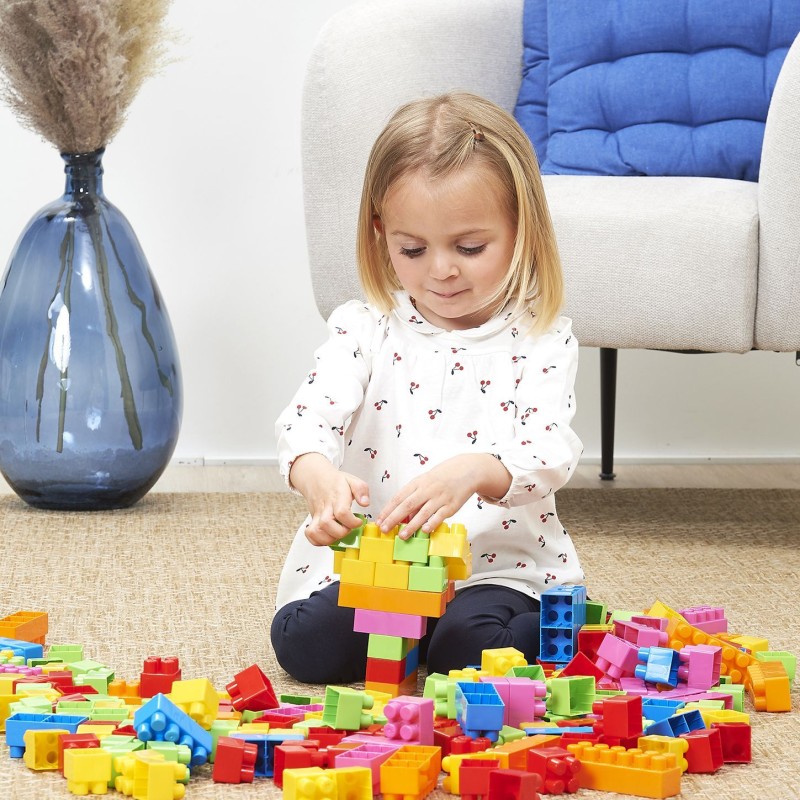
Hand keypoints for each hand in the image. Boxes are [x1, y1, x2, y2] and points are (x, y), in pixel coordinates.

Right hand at [289, 453, 369, 545]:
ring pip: (316, 531)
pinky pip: (310, 534)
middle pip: (327, 524)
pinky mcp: (312, 520)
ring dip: (330, 539)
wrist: (315, 478)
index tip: (359, 521)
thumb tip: (365, 503)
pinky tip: (329, 537)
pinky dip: (318, 541)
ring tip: (340, 534)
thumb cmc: (334, 481)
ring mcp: (317, 514)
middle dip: (341, 532)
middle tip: (349, 529)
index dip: (352, 522)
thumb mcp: (352, 480)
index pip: (342, 512)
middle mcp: (325, 506)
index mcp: (337, 496)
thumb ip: (361, 490)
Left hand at [376, 454, 510, 538]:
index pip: (398, 497)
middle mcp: (427, 490)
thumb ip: (413, 498)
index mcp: (417, 483)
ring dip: (411, 525)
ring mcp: (439, 498)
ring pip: (422, 513)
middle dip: (394, 518)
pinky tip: (425, 530)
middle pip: (407, 505)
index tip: (379, 520)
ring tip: (402, 536)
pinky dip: (432, 523)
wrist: (465, 471)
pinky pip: (440, 516)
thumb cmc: (440, 479)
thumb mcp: (424, 483)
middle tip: (384, 529)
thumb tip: (402, 518)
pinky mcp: (451, 505)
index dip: (387, 510)